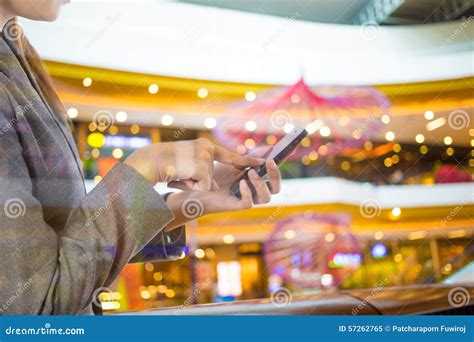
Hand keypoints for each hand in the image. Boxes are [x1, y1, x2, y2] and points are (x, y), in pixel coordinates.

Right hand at [124, 138, 263, 190]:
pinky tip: (179, 178)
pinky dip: (189, 186)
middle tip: (182, 175)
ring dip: (191, 184)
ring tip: (178, 175)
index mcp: (205, 146)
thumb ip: (204, 172)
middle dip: (197, 181)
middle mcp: (207, 148)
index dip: (247, 160)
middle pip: (212, 176)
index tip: (262, 161)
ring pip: (206, 183)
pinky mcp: (201, 167)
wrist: (148, 162)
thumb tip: (215, 188)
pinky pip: (201, 187)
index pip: (230, 156)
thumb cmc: (165, 166)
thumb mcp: (187, 166)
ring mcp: (205, 157)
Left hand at [164, 148, 280, 230]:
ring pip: (266, 198)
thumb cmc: (217, 175)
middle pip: (276, 188)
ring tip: (251, 172)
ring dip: (261, 184)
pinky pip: (248, 203)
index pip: (274, 175)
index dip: (281, 165)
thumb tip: (269, 147)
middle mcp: (255, 191)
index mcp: (257, 180)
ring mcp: (246, 199)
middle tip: (269, 162)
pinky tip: (242, 183)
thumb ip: (250, 157)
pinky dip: (247, 192)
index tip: (284, 152)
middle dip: (275, 175)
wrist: (197, 187)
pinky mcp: (236, 206)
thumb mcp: (235, 163)